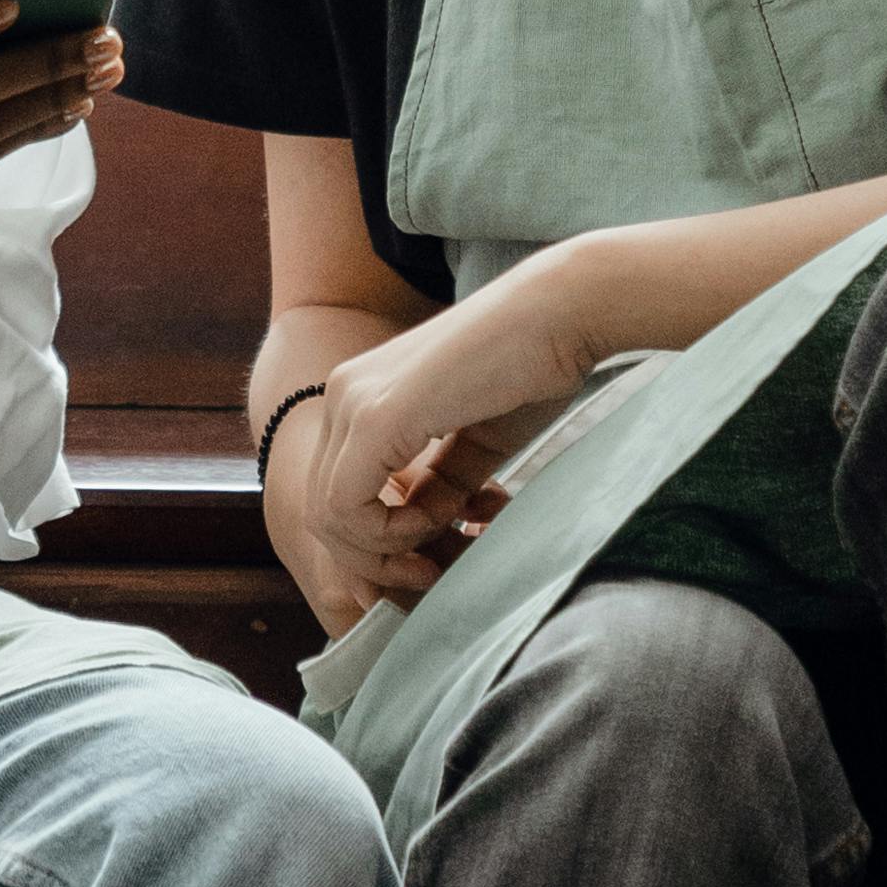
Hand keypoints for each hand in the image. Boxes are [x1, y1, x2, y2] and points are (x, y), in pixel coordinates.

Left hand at [285, 253, 611, 616]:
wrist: (563, 314)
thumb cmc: (533, 368)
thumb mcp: (475, 443)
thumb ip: (441, 485)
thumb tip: (425, 528)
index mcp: (362, 395)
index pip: (336, 492)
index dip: (377, 542)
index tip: (431, 556)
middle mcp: (342, 394)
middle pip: (323, 511)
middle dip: (375, 559)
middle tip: (428, 572)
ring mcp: (352, 402)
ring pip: (326, 517)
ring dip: (384, 552)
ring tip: (439, 546)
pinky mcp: (376, 417)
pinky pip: (347, 508)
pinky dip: (390, 535)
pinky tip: (439, 520)